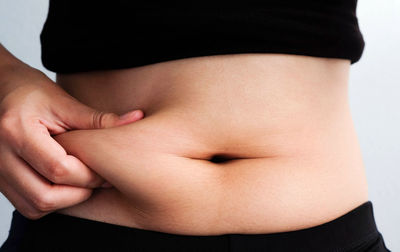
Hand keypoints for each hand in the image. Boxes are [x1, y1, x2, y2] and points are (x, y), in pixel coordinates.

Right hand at [0, 64, 143, 218]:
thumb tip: (137, 118)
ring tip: (82, 181)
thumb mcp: (65, 102)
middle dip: (79, 193)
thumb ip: (99, 119)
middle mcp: (0, 155)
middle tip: (98, 179)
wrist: (2, 90)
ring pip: (34, 206)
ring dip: (65, 201)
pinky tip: (65, 185)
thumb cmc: (32, 93)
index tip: (106, 169)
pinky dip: (50, 202)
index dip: (89, 175)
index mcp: (17, 131)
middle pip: (45, 196)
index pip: (59, 169)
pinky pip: (27, 206)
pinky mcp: (0, 180)